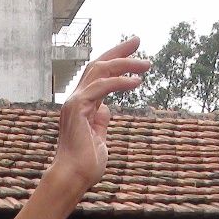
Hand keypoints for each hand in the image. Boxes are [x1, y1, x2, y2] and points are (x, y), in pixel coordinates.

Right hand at [48, 37, 150, 195]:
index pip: (98, 75)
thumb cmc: (85, 164)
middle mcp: (75, 99)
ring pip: (99, 70)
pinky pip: (101, 86)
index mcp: (81, 105)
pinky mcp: (78, 108)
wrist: (73, 177)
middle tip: (138, 40)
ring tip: (146, 64)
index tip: (134, 51)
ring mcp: (75, 102)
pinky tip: (136, 81)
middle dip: (119, 51)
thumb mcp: (98, 137)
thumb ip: (101, 120)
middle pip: (97, 65)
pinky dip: (119, 81)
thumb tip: (107, 108)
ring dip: (124, 63)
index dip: (115, 60)